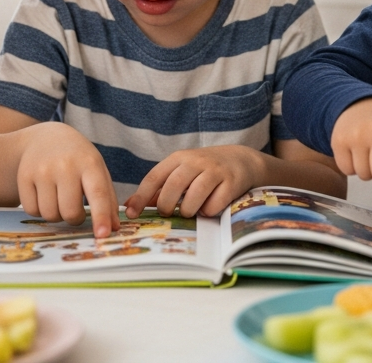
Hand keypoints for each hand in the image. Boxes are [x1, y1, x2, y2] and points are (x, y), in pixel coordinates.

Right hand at [16, 122, 119, 238]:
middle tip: (75, 208)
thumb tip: (113, 229)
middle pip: (70, 212)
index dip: (101, 217)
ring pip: (50, 215)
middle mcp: (65, 165)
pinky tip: (44, 195)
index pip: (98, 194)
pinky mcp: (24, 177)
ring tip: (59, 199)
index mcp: (89, 163)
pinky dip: (40, 211)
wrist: (47, 138)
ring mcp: (42, 170)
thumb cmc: (79, 159)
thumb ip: (107, 199)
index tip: (103, 235)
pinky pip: (32, 211)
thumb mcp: (97, 171)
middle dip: (74, 218)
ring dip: (56, 216)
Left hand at [123, 145, 267, 218]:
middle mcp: (196, 161)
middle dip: (166, 206)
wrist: (241, 160)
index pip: (154, 177)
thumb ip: (158, 188)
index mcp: (179, 158)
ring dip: (188, 211)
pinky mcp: (231, 183)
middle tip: (168, 213)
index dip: (141, 197)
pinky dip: (208, 211)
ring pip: (193, 199)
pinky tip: (210, 206)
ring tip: (191, 210)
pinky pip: (213, 206)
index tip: (132, 214)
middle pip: (172, 187)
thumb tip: (129, 206)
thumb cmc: (204, 170)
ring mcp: (214, 171)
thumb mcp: (181, 172)